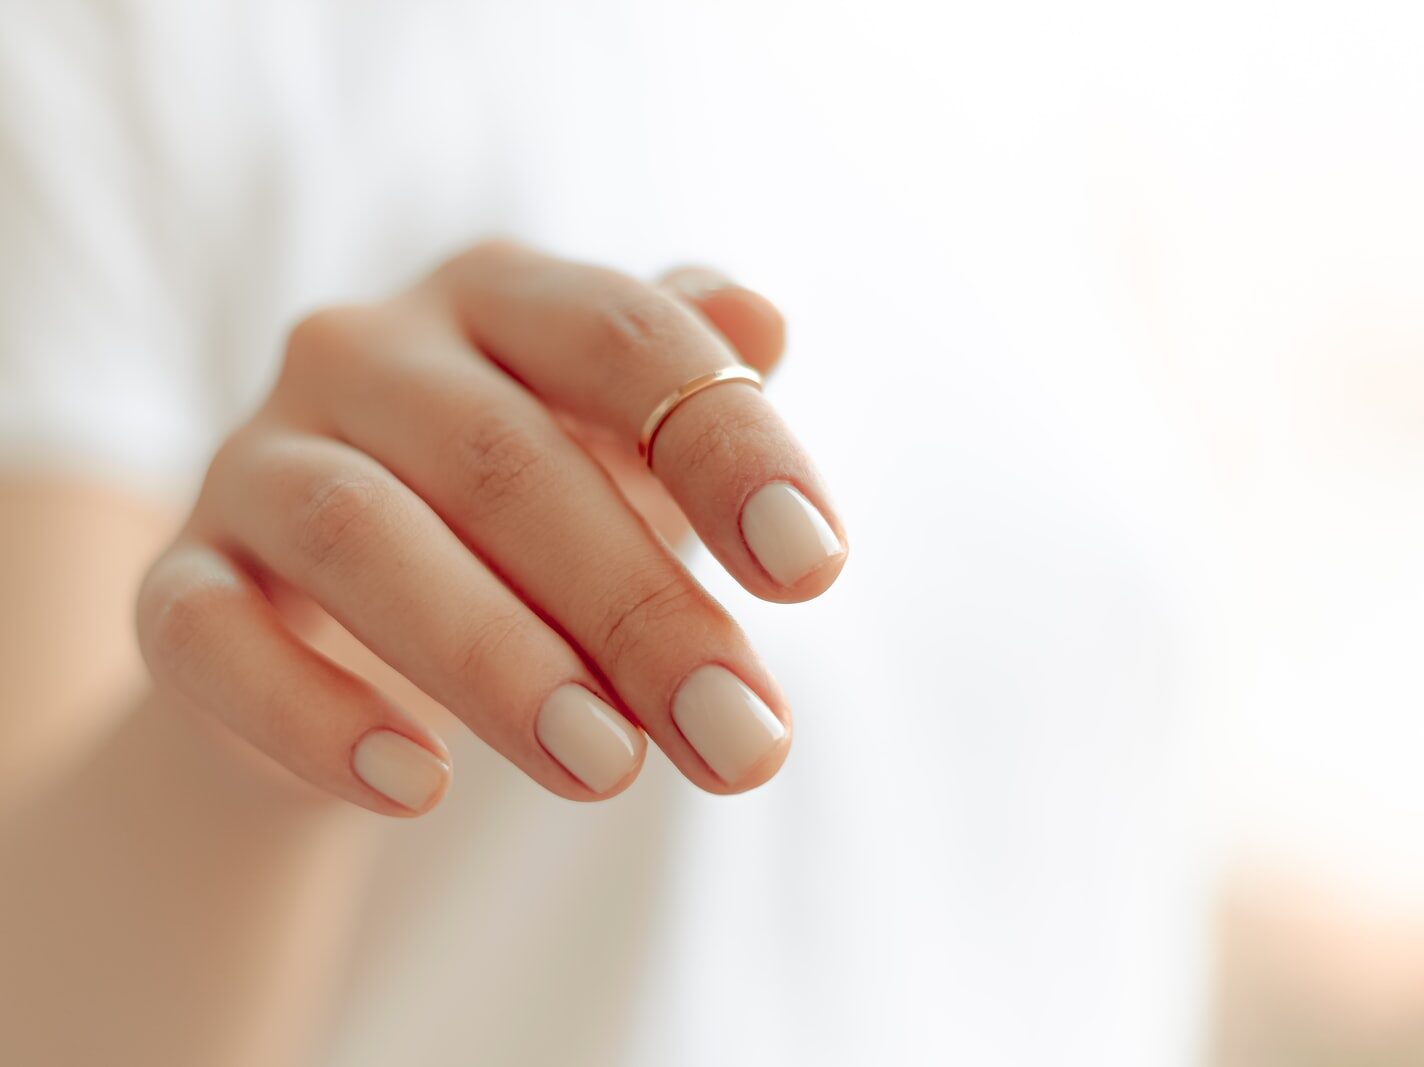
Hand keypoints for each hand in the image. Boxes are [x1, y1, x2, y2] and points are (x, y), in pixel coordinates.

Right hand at [135, 240, 846, 814]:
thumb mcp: (625, 452)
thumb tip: (765, 322)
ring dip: (494, 660)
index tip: (813, 568)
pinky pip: (213, 635)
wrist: (351, 621)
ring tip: (609, 769)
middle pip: (504, 459)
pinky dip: (312, 715)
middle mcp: (366, 352)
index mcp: (498, 299)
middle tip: (739, 737)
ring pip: (358, 534)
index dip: (722, 442)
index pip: (621, 334)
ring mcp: (258, 459)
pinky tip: (417, 788)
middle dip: (637, 608)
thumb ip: (691, 396)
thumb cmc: (531, 522)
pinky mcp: (180, 579)